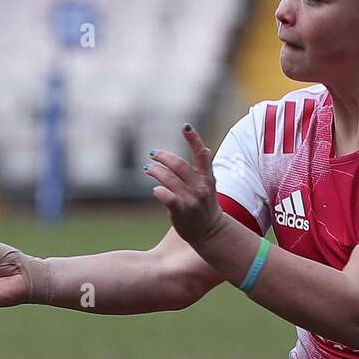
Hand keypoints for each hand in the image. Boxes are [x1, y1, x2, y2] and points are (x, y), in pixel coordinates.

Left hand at [145, 124, 225, 248]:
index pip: (202, 154)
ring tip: (148, 169)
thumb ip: (205, 169)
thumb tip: (206, 149)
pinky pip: (167, 196)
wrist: (210, 233)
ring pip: (169, 178)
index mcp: (207, 178)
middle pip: (179, 165)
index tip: (186, 126)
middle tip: (153, 154)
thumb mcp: (209, 186)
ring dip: (156, 171)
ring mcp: (191, 199)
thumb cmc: (206, 207)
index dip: (194, 139)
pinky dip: (158, 190)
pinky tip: (156, 189)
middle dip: (164, 157)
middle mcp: (200, 187)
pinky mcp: (181, 211)